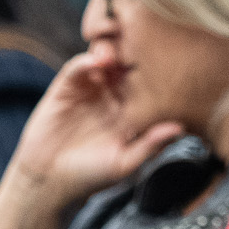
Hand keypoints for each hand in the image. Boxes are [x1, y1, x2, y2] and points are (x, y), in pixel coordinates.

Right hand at [0, 48, 184, 228]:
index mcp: (130, 112)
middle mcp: (111, 97)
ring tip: (123, 51)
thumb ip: (150, 144)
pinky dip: (86, 60)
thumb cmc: (90, 177)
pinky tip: (97, 60)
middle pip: (127, 67)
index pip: (147, 87)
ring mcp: (88, 90)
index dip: (158, 75)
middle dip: (136, 56)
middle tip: (148, 47)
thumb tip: (180, 128)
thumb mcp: (125, 163)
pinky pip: (77, 68)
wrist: (48, 180)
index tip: (170, 65)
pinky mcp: (65, 88)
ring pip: (103, 61)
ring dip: (113, 52)